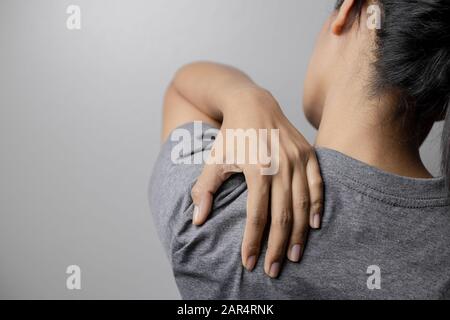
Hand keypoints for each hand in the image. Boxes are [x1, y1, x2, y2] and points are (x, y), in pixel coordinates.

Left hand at [190, 87, 322, 277]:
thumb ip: (204, 189)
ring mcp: (298, 159)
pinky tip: (315, 226)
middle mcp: (281, 165)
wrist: (252, 102)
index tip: (249, 262)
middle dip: (278, 247)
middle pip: (283, 216)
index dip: (253, 242)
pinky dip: (317, 206)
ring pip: (302, 205)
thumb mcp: (214, 159)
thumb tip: (197, 220)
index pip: (257, 215)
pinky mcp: (309, 153)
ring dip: (299, 234)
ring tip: (295, 256)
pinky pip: (317, 185)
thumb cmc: (231, 134)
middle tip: (274, 269)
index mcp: (257, 168)